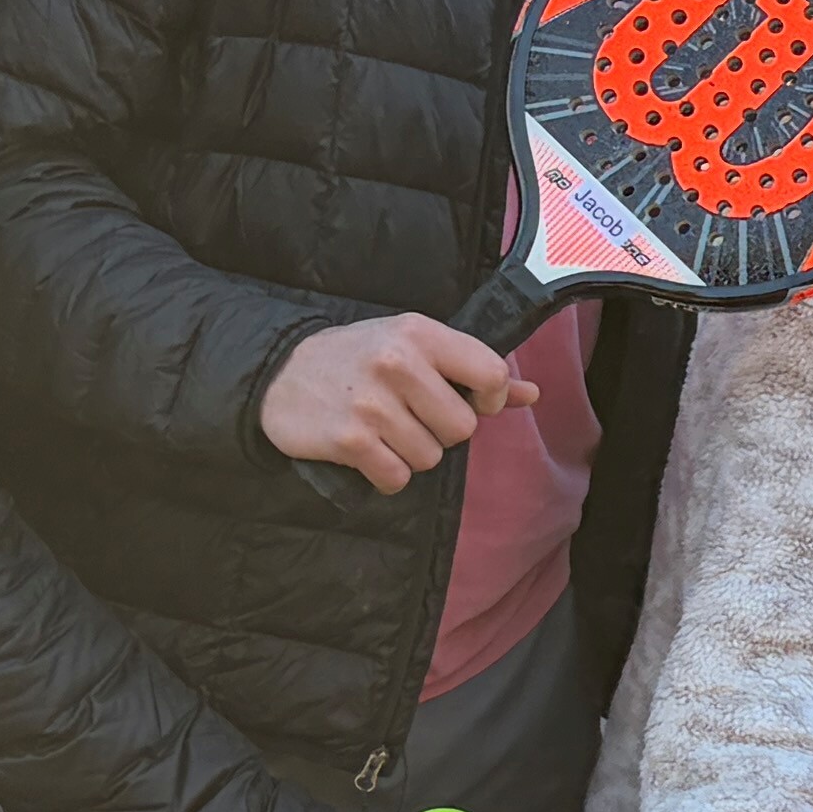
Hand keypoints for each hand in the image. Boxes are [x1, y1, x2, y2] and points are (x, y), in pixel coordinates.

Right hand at [265, 311, 514, 491]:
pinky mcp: (349, 440)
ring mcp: (372, 404)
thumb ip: (473, 370)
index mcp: (420, 333)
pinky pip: (397, 478)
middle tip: (409, 415)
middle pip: (462, 428)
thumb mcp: (414, 346)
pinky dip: (386, 474)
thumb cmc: (358, 358)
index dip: (490, 398)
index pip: (491, 373)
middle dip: (442, 431)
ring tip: (382, 428)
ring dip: (411, 452)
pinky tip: (367, 451)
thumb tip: (532, 394)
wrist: (279, 372)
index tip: (469, 400)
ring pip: (430, 458)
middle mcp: (397, 363)